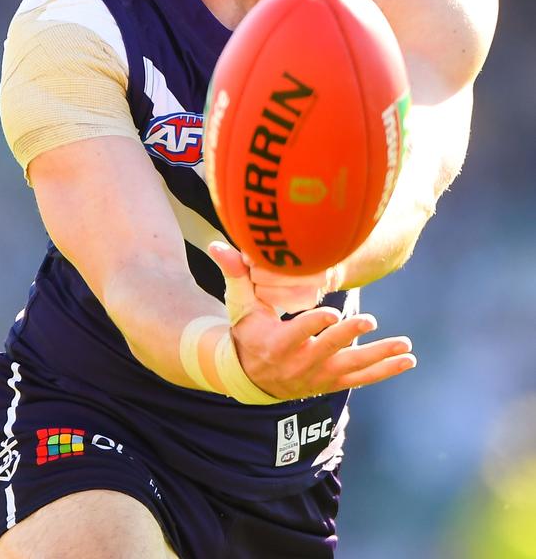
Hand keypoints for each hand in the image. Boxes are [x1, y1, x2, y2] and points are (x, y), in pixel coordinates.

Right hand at [208, 242, 415, 399]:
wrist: (250, 376)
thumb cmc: (247, 331)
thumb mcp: (239, 306)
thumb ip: (234, 274)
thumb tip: (217, 244)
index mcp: (276, 344)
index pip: (297, 335)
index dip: (314, 326)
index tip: (331, 314)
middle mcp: (299, 365)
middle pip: (328, 351)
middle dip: (348, 336)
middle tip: (369, 320)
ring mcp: (318, 377)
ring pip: (352, 368)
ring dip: (379, 357)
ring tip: (405, 346)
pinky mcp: (332, 382)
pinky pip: (362, 378)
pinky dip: (385, 370)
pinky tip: (408, 359)